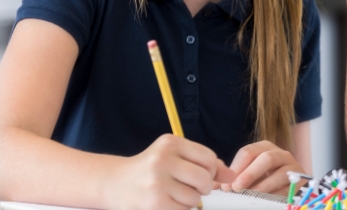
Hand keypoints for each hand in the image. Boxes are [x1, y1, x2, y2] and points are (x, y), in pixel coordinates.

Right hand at [106, 134, 235, 209]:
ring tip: (173, 194)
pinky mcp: (154, 203)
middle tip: (189, 186)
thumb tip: (232, 175)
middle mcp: (162, 160)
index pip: (209, 158)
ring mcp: (157, 182)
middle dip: (202, 186)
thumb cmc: (150, 169)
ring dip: (190, 200)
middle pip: (204, 178)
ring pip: (195, 197)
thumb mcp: (174, 156)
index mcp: (170, 143)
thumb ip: (204, 162)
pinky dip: (180, 209)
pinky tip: (167, 203)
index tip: (200, 174)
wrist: (114, 183)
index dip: (210, 170)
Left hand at [223, 140, 304, 194]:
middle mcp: (279, 153)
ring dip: (262, 185)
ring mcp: (292, 166)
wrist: (294, 186)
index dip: (235, 168)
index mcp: (264, 148)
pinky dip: (275, 195)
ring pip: (279, 171)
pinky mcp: (301, 180)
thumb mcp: (251, 175)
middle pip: (265, 158)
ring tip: (250, 195)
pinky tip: (265, 200)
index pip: (247, 152)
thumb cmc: (268, 179)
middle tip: (236, 188)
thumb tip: (215, 184)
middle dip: (248, 174)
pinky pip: (288, 187)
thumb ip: (235, 177)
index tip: (226, 185)